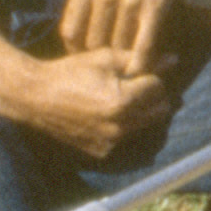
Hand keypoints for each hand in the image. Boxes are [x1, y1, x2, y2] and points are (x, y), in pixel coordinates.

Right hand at [12, 45, 172, 160]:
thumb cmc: (71, 72)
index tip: (135, 72)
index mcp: (123, 101)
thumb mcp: (106, 59)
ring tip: (118, 97)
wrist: (36, 98)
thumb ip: (141, 60)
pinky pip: (125, 137)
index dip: (150, 76)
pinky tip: (106, 113)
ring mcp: (110, 142)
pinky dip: (124, 125)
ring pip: (144, 124)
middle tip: (134, 85)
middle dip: (151, 96)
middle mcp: (119, 126)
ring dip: (140, 111)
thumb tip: (174, 59)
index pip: (158, 88)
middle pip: (159, 110)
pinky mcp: (100, 151)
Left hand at [61, 0, 198, 62]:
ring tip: (126, 68)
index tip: (86, 56)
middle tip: (109, 66)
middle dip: (100, 58)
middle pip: (93, 44)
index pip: (70, 32)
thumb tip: (79, 26)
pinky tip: (140, 69)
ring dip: (122, 61)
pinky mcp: (154, 7)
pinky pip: (143, 45)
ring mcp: (130, 1)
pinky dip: (140, 62)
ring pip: (118, 47)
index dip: (76, 50)